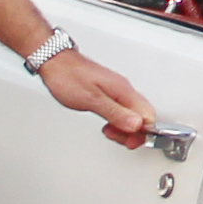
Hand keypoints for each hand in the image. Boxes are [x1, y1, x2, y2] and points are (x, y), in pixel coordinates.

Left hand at [40, 47, 157, 147]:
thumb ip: (115, 113)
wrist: (55, 62)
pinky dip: (117, 121)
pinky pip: (123, 110)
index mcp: (123, 90)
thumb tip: (136, 125)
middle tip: (117, 138)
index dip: (141, 133)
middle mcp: (124, 89)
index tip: (129, 141)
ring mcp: (117, 90)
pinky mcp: (109, 92)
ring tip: (109, 132)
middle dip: (134, 133)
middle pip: (143, 116)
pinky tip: (107, 124)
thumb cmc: (68, 77)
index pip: (147, 115)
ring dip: (125, 128)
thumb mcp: (91, 100)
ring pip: (133, 114)